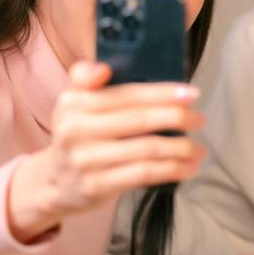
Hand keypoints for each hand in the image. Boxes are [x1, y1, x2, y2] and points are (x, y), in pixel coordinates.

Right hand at [7, 62, 205, 241]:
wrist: (54, 182)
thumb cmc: (78, 134)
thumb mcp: (74, 101)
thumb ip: (87, 77)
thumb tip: (103, 68)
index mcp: (74, 102)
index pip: (126, 94)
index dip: (162, 93)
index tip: (191, 94)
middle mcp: (76, 129)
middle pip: (139, 120)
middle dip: (177, 119)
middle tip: (199, 120)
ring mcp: (85, 159)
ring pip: (145, 149)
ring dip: (180, 148)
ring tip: (198, 149)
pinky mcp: (96, 186)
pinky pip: (142, 174)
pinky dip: (171, 170)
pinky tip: (188, 168)